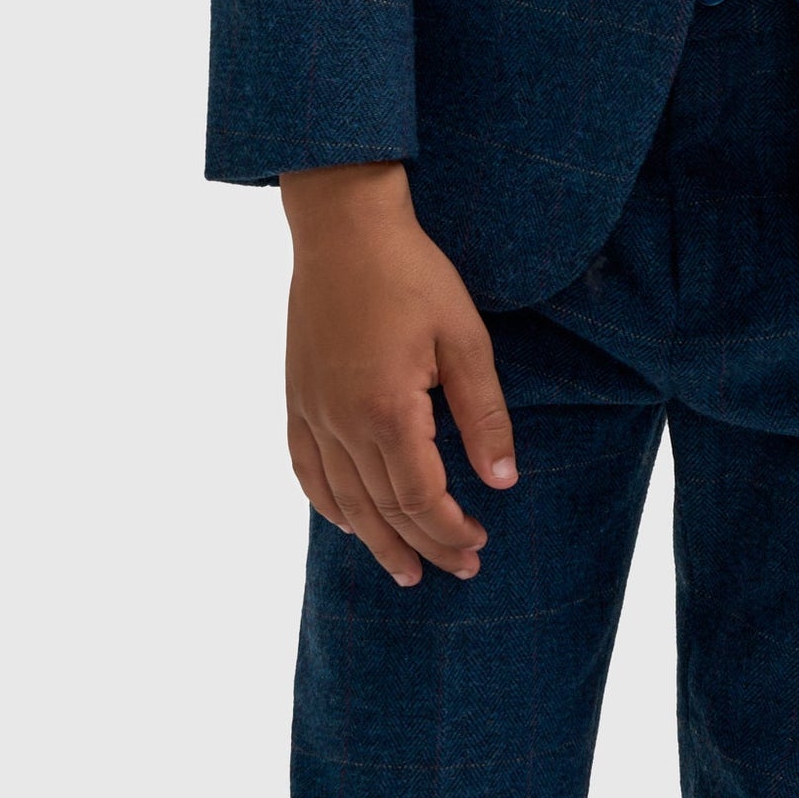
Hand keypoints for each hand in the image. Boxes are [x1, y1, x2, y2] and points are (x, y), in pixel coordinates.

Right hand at [280, 162, 517, 586]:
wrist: (343, 228)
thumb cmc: (411, 274)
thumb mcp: (464, 338)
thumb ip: (482, 414)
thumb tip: (502, 481)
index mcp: (387, 411)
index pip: (421, 499)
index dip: (451, 531)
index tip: (479, 545)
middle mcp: (342, 423)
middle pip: (384, 509)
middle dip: (423, 546)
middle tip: (458, 569)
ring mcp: (313, 412)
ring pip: (343, 501)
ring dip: (375, 540)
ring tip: (405, 569)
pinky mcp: (296, 397)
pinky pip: (305, 468)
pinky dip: (327, 504)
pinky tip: (346, 522)